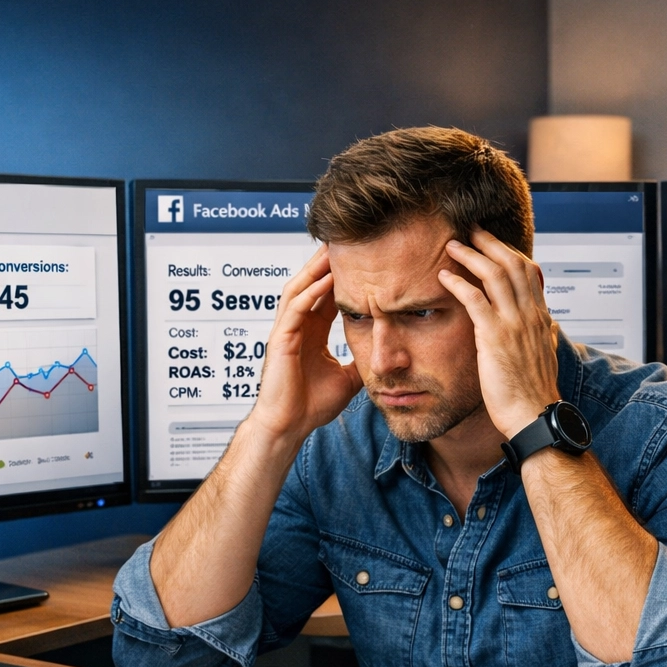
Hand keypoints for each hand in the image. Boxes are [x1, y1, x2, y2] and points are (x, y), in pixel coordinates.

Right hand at [246, 246, 361, 441]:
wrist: (290, 427)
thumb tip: (385, 355)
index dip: (342, 275)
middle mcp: (297, 326)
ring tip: (334, 248)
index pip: (326, 294)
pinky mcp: (281, 340)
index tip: (362, 258)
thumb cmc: (310, 406)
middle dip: (327, 262)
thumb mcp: (347, 378)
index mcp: (311, 332)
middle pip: (311, 283)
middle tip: (346, 239)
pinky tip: (326, 279)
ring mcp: (287, 331)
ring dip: (316, 268)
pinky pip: (296, 308)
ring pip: (300, 288)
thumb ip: (361, 360)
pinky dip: (311, 292)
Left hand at [438, 230, 560, 437]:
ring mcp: (513, 324)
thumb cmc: (535, 393)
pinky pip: (474, 300)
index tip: (494, 244)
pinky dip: (458, 284)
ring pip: (494, 275)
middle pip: (512, 264)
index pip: (529, 273)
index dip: (510, 253)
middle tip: (471, 231)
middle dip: (490, 243)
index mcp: (541, 319)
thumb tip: (552, 327)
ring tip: (453, 246)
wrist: (534, 415)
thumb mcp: (548, 358)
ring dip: (471, 255)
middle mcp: (529, 315)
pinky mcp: (494, 337)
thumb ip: (548, 337)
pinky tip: (444, 277)